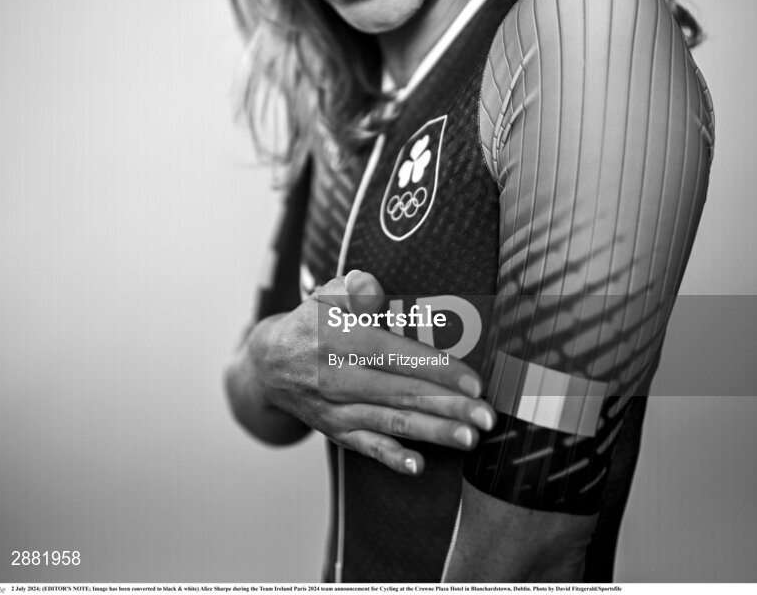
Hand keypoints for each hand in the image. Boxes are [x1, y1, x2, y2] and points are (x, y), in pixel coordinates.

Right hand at [246, 269, 495, 475]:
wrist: (269, 364)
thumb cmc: (312, 323)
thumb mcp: (326, 295)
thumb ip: (353, 289)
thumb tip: (372, 289)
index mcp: (340, 340)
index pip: (396, 354)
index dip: (436, 369)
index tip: (473, 381)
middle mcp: (338, 378)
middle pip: (401, 393)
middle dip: (449, 406)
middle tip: (487, 417)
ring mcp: (336, 409)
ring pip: (390, 423)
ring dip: (432, 432)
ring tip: (469, 439)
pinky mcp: (335, 430)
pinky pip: (365, 446)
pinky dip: (391, 457)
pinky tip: (417, 466)